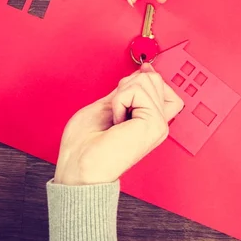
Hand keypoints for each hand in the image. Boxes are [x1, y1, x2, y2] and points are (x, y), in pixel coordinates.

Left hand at [54, 64, 183, 184]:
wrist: (78, 168)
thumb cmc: (84, 146)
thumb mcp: (107, 106)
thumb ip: (127, 91)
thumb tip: (144, 72)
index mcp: (147, 121)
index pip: (162, 86)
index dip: (148, 75)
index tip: (136, 74)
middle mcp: (157, 123)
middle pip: (155, 79)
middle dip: (129, 84)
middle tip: (117, 108)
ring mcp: (158, 125)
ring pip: (149, 80)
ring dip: (122, 93)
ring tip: (116, 117)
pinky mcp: (155, 124)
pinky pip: (138, 91)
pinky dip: (120, 101)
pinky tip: (116, 121)